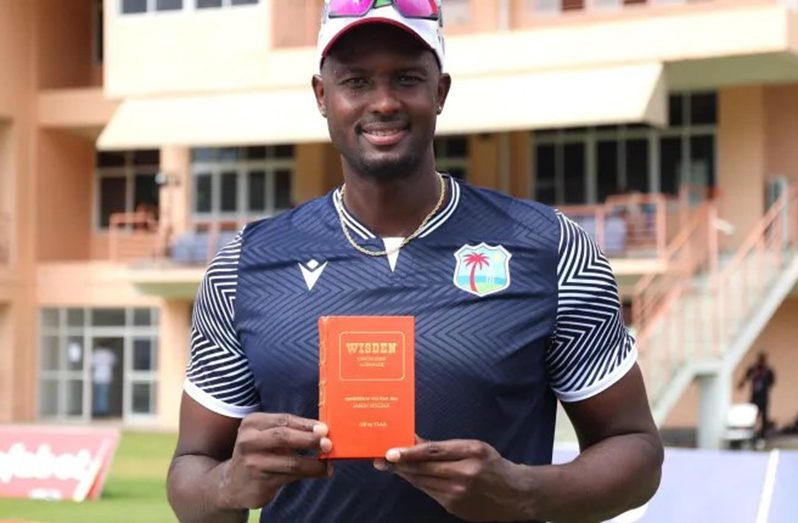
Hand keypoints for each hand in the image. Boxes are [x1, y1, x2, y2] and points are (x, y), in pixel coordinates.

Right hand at [220, 413, 332, 509]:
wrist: (233, 483)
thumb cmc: (259, 453)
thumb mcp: (266, 436)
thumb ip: (289, 430)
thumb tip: (323, 431)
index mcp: (252, 423)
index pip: (283, 420)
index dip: (306, 424)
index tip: (325, 428)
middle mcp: (249, 441)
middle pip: (284, 436)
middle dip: (309, 439)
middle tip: (328, 443)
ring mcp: (252, 463)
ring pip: (290, 462)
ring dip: (314, 463)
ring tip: (328, 464)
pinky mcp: (259, 482)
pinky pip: (290, 477)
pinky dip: (309, 474)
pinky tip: (320, 472)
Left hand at [373, 437, 530, 521]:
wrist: (514, 494)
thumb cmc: (491, 464)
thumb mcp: (474, 447)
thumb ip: (444, 446)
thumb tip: (414, 440)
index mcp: (472, 452)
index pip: (434, 452)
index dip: (409, 452)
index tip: (390, 452)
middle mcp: (465, 474)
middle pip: (423, 468)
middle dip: (399, 464)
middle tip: (380, 459)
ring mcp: (459, 494)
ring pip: (422, 482)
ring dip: (405, 473)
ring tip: (390, 465)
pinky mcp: (454, 507)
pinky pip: (429, 492)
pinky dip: (418, 483)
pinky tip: (410, 476)